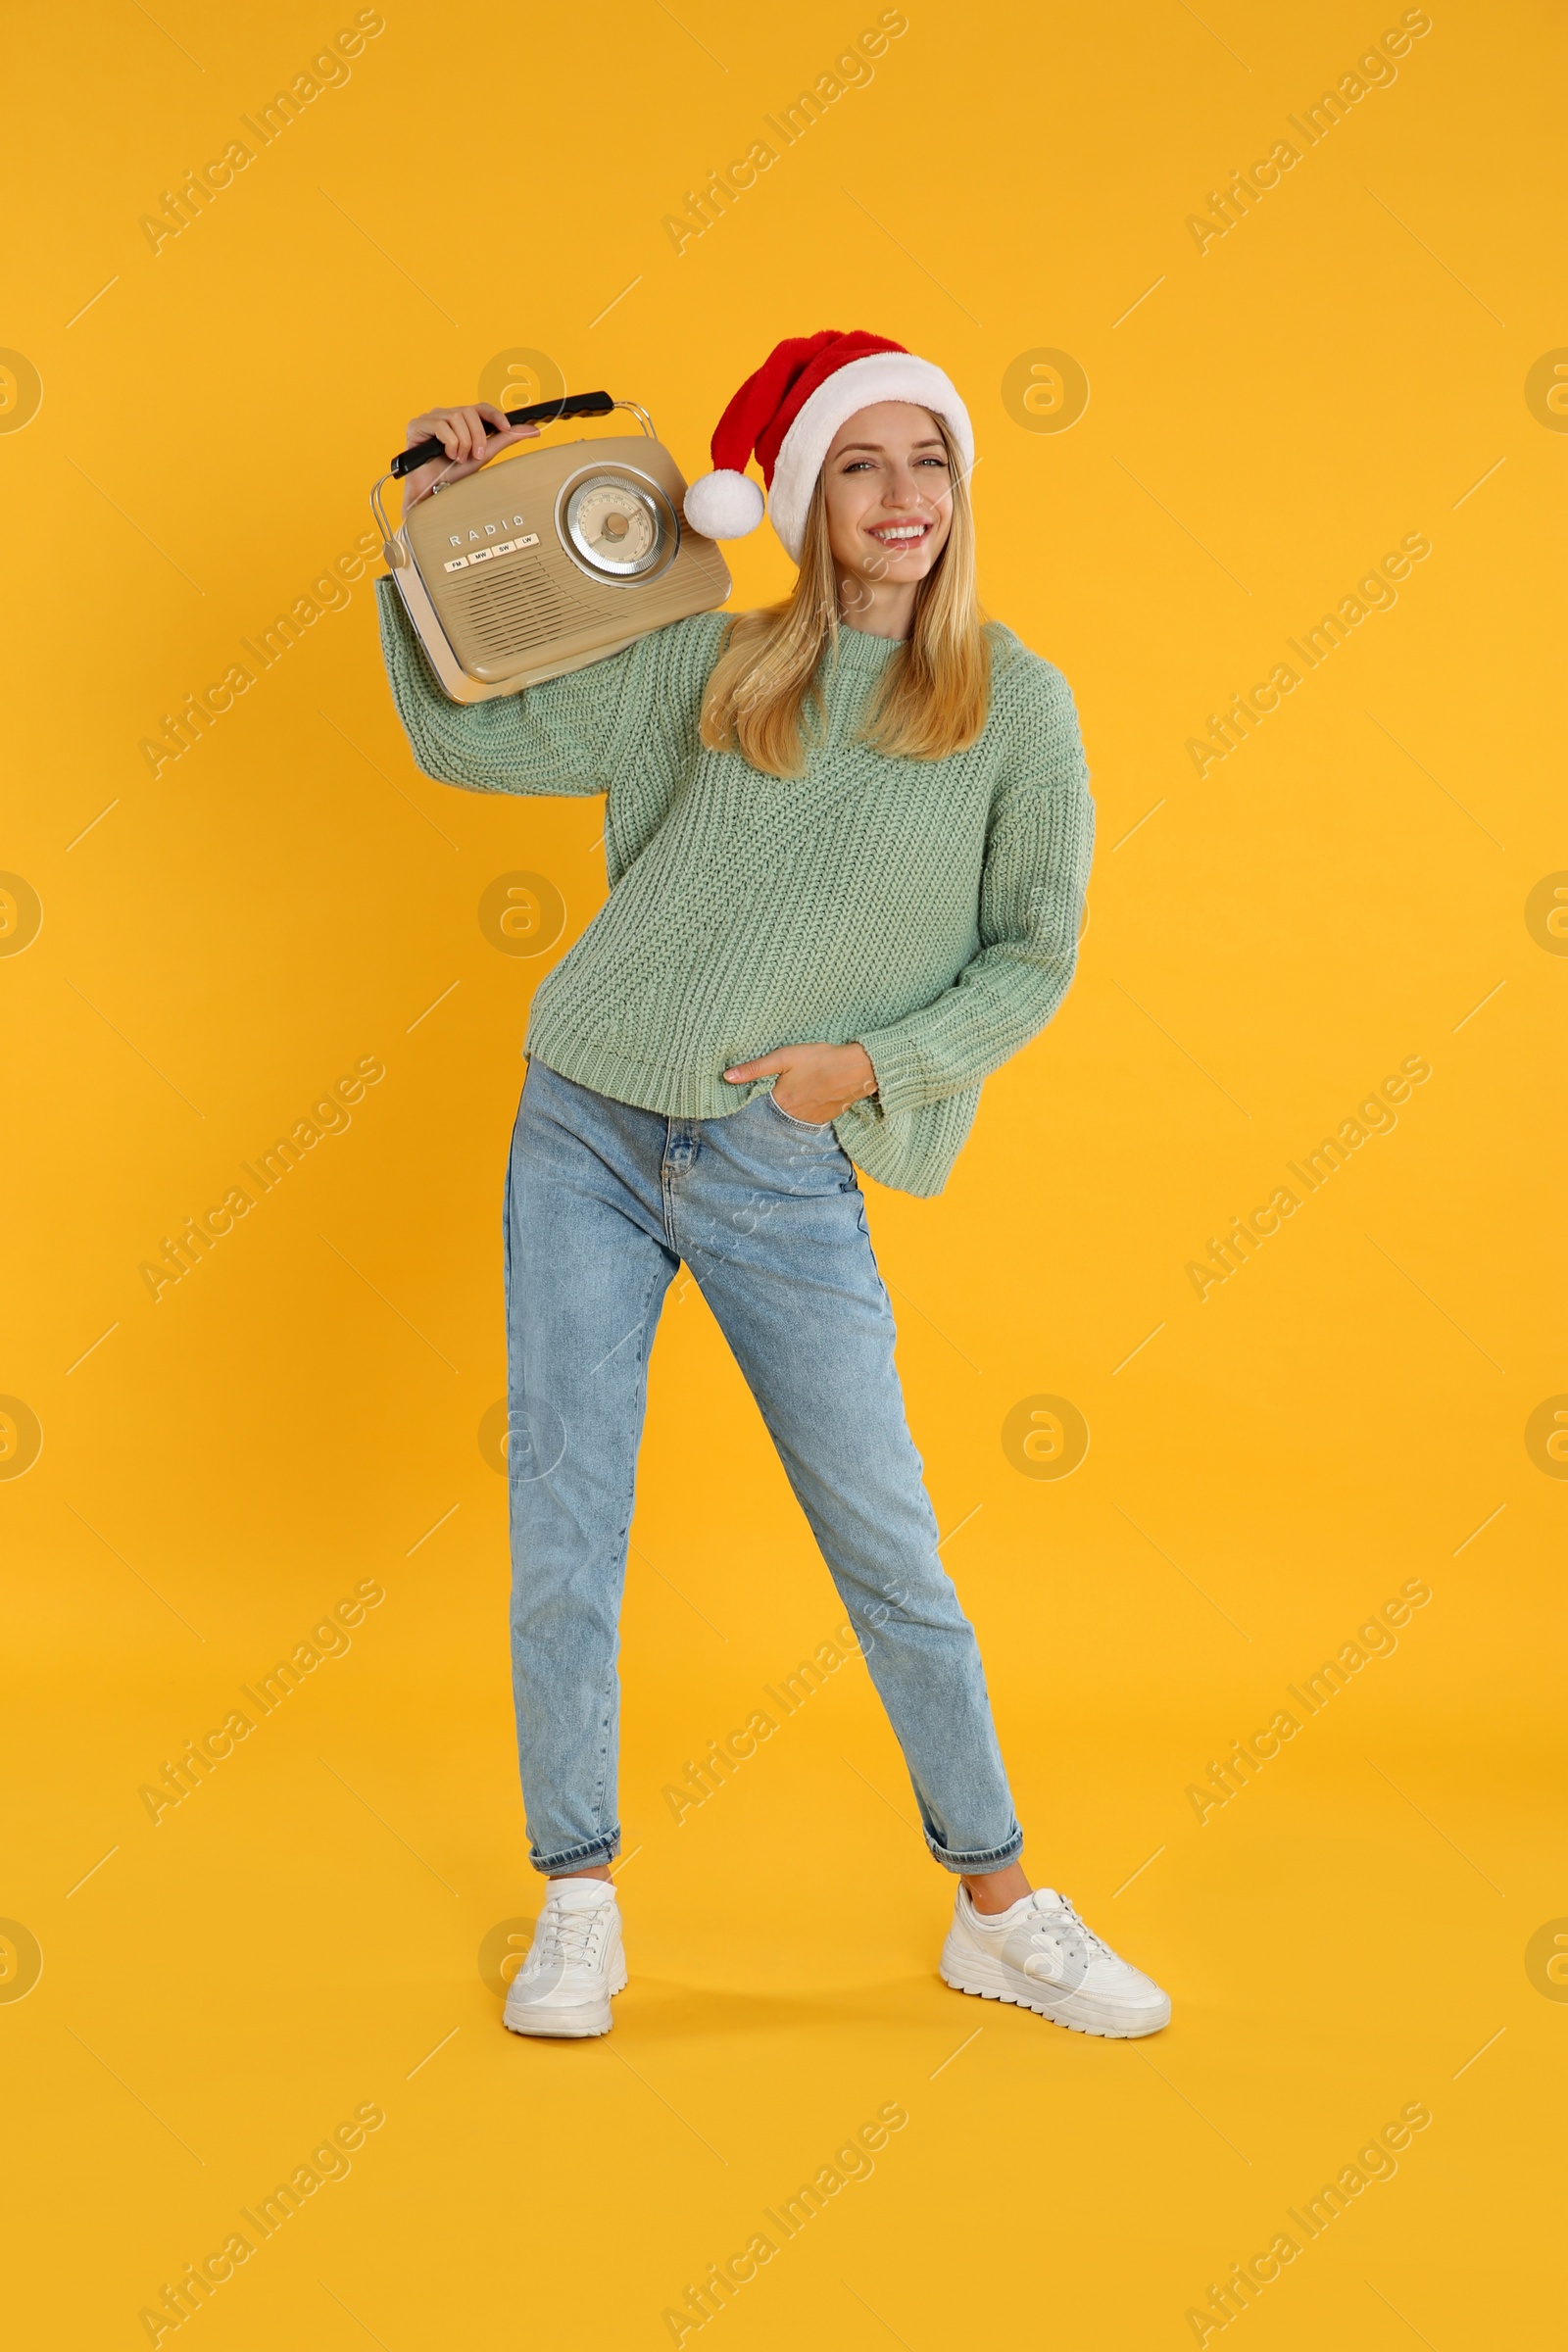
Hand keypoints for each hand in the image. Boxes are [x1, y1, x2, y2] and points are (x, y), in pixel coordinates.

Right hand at [399, 402, 540, 514]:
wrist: (431, 491)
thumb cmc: (453, 473)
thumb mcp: (484, 455)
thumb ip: (506, 440)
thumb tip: (533, 430)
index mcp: (460, 420)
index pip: (480, 407)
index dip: (495, 415)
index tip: (506, 428)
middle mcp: (445, 415)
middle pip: (470, 412)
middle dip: (477, 436)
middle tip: (475, 456)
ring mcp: (431, 418)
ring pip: (457, 417)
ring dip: (463, 442)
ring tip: (458, 459)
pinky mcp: (417, 425)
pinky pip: (441, 425)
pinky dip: (450, 443)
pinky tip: (446, 455)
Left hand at [723, 1042, 878, 1124]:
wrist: (857, 1069)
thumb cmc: (820, 1059)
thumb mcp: (784, 1057)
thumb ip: (755, 1068)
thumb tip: (726, 1077)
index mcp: (781, 1101)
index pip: (756, 1107)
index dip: (752, 1100)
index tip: (749, 1095)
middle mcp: (793, 1117)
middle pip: (773, 1116)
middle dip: (769, 1108)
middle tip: (772, 1095)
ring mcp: (810, 1120)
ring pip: (789, 1120)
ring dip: (786, 1112)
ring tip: (790, 1096)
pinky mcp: (824, 1120)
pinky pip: (805, 1121)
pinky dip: (801, 1113)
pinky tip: (805, 1100)